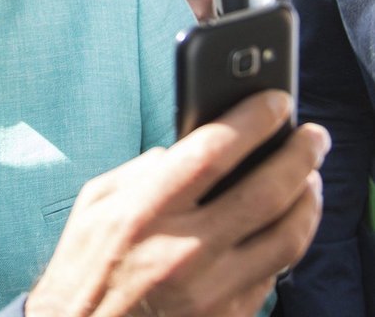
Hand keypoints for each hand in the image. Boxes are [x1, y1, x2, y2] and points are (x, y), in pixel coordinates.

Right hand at [26, 91, 328, 316]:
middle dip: (299, 155)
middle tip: (313, 134)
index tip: (275, 101)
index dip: (251, 120)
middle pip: (265, 191)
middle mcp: (184, 250)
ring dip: (308, 199)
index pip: (212, 152)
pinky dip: (287, 240)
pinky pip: (275, 272)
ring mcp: (212, 289)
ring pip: (286, 236)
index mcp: (144, 212)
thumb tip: (183, 151)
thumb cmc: (84, 269)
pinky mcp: (228, 316)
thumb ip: (139, 171)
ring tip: (311, 177)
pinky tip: (286, 221)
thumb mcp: (94, 206)